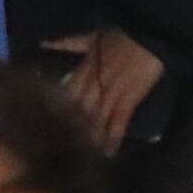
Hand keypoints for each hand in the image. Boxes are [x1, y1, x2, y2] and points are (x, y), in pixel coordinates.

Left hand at [43, 27, 166, 150]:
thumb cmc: (122, 34)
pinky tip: (110, 152)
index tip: (44, 128)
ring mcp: (112, 94)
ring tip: (84, 158)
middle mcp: (93, 85)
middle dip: (69, 131)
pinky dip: (114, 137)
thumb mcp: (91, 37)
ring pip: (96, 121)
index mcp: (82, 71)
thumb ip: (67, 43)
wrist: (151, 33)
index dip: (55, 113)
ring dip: (90, 139)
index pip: (64, 96)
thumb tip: (41, 44)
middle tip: (60, 153)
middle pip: (77, 113)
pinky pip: (119, 121)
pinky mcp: (130, 98)